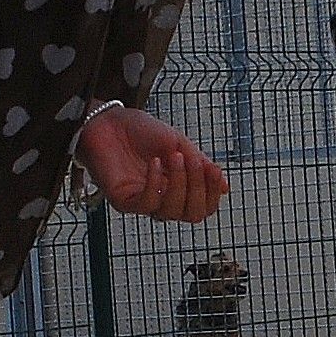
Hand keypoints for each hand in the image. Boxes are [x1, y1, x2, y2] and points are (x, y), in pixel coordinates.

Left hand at [78, 107, 228, 223]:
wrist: (109, 121)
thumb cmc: (141, 131)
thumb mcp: (179, 144)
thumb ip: (201, 166)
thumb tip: (226, 189)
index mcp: (180, 187)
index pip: (204, 206)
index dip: (213, 193)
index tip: (214, 170)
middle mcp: (164, 199)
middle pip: (192, 215)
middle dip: (199, 190)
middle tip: (193, 162)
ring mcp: (144, 202)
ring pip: (171, 212)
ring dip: (179, 184)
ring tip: (175, 157)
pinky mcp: (124, 201)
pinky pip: (147, 204)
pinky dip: (155, 184)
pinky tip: (155, 163)